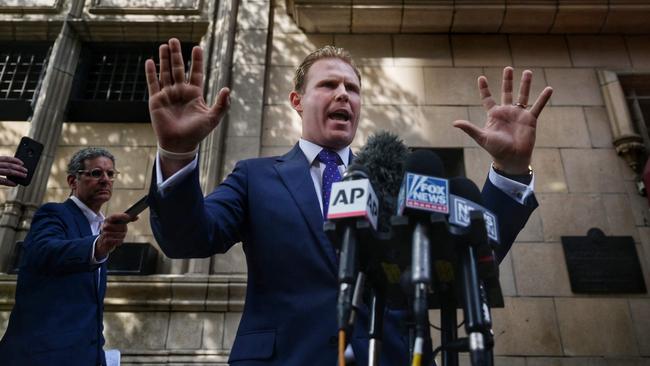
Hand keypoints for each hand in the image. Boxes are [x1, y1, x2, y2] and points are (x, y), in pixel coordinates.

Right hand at [0, 156, 26, 186]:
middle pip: (9, 165)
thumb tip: (16, 168)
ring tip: (24, 176)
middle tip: (26, 170)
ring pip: (8, 171)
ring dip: (18, 174)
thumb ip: (1, 165)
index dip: (15, 160)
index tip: (22, 163)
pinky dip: (9, 182)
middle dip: (19, 168)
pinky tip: (15, 184)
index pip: (6, 158)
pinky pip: (2, 180)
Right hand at [94, 213, 136, 259]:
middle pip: (121, 226)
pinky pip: (118, 240)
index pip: (114, 216)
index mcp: (108, 220)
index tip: (128, 217)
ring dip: (122, 236)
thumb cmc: (114, 231)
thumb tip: (137, 217)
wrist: (103, 243)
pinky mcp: (105, 241)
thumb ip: (128, 220)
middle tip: (123, 231)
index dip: (121, 216)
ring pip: (120, 234)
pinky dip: (120, 241)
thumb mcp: (119, 224)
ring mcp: (104, 233)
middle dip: (124, 230)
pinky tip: (118, 241)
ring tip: (119, 237)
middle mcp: (105, 226)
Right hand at [144, 38, 229, 153]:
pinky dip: (151, 73)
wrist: (180, 144)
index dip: (196, 60)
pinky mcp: (156, 100)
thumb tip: (228, 89)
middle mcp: (180, 92)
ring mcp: (168, 95)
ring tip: (164, 45)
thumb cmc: (197, 133)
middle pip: (178, 68)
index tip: (197, 47)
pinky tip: (150, 61)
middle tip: (174, 40)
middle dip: (176, 54)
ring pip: (165, 72)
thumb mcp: (213, 118)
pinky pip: (153, 83)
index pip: (195, 72)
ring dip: (164, 59)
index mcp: (194, 94)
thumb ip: (222, 104)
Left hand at [453, 67, 552, 174]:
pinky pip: (538, 106)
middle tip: (508, 68)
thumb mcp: (482, 138)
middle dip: (507, 80)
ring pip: (523, 95)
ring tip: (528, 72)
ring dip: (525, 84)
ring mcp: (519, 114)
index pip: (488, 98)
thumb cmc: (496, 149)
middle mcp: (507, 112)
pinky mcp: (530, 119)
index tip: (481, 78)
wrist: (512, 159)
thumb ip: (470, 129)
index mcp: (494, 115)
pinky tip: (549, 89)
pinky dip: (543, 98)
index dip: (484, 89)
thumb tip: (455, 123)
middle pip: (507, 92)